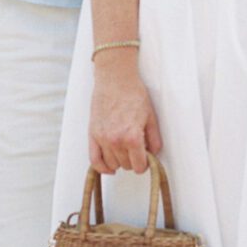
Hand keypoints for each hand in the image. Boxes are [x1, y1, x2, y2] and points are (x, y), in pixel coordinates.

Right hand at [89, 58, 161, 173]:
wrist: (115, 79)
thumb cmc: (134, 94)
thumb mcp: (151, 117)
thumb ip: (154, 139)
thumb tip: (153, 155)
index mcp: (132, 137)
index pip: (139, 166)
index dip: (145, 164)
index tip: (146, 160)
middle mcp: (115, 141)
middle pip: (126, 166)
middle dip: (133, 160)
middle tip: (137, 150)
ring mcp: (102, 139)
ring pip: (112, 164)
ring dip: (120, 161)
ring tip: (125, 150)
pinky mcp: (92, 134)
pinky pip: (94, 160)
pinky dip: (102, 167)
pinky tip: (109, 168)